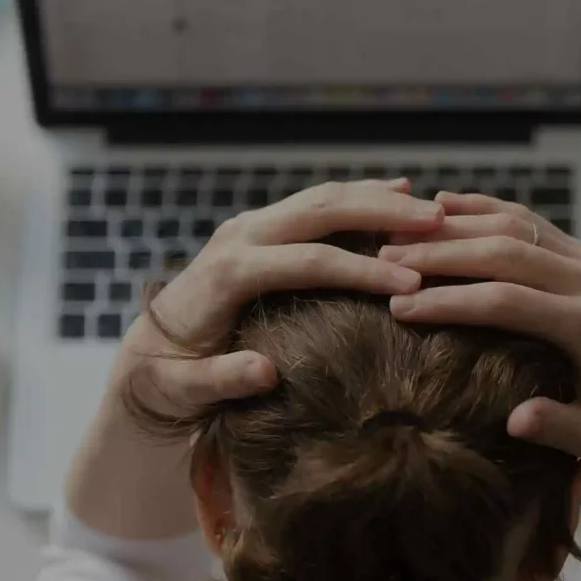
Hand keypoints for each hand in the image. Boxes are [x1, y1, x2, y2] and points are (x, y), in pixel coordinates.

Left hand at [111, 180, 443, 416]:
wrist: (143, 351)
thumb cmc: (168, 378)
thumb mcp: (183, 390)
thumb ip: (219, 380)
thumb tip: (264, 372)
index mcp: (228, 272)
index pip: (308, 262)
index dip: (361, 271)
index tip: (411, 283)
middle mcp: (240, 236)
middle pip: (321, 211)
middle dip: (382, 214)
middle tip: (436, 223)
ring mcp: (251, 226)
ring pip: (323, 198)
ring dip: (378, 199)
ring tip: (432, 209)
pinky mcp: (262, 227)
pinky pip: (317, 203)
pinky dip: (360, 196)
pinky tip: (400, 191)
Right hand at [378, 193, 580, 460]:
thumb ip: (561, 428)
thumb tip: (516, 422)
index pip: (507, 301)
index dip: (451, 301)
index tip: (401, 307)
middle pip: (505, 252)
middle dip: (441, 255)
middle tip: (384, 262)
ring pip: (514, 225)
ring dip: (454, 226)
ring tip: (399, 235)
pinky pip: (528, 219)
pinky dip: (484, 208)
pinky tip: (442, 204)